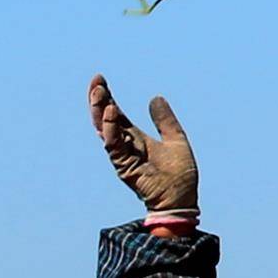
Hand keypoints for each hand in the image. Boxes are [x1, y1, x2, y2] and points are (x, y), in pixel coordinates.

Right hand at [89, 79, 197, 216]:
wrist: (181, 199)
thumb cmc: (179, 175)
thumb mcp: (175, 139)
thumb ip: (165, 120)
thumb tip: (156, 97)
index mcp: (135, 137)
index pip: (115, 113)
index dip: (107, 96)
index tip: (100, 78)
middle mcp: (124, 144)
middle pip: (104, 118)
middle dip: (98, 99)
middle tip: (96, 81)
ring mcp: (122, 155)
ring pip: (104, 130)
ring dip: (100, 111)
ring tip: (100, 92)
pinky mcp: (124, 165)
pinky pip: (113, 145)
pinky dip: (111, 129)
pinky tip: (111, 113)